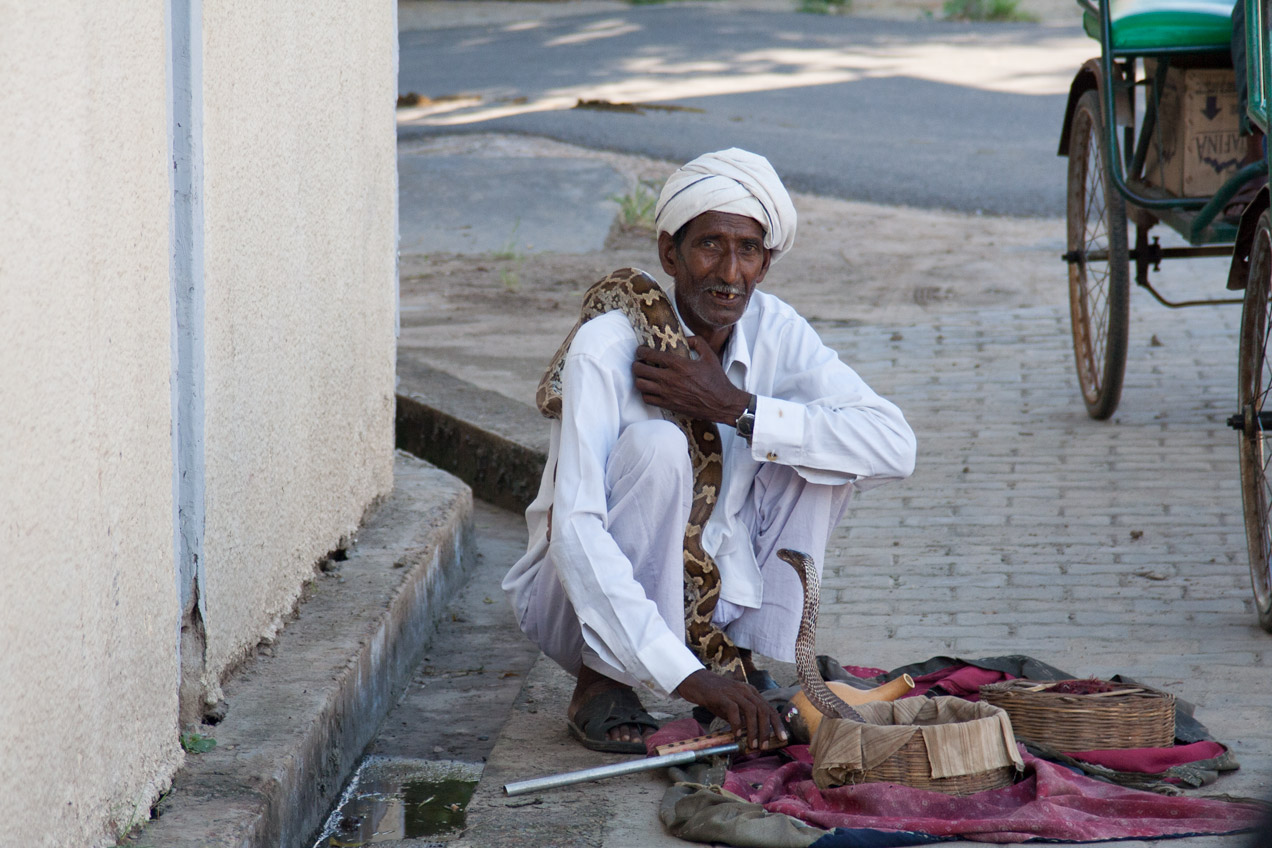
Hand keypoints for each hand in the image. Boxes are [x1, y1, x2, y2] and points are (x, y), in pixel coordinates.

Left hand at [632, 337, 749, 423]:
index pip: (651, 355)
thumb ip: (697, 342)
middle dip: (636, 364)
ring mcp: (667, 393)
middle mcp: (669, 379)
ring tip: (643, 376)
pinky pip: (647, 399)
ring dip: (639, 378)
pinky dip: (645, 393)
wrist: (721, 403)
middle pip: (640, 370)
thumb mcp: (709, 355)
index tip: (641, 350)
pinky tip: (650, 389)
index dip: (641, 351)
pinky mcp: (668, 405)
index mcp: (679, 365)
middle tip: (639, 362)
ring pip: (640, 385)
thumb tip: (685, 337)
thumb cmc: (716, 379)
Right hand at [673, 669, 788, 750]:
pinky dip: (737, 723)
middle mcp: (745, 690)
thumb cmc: (715, 696)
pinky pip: (733, 710)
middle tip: (765, 746)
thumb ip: (743, 716)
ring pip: (752, 710)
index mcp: (751, 692)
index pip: (769, 708)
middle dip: (767, 730)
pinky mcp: (722, 695)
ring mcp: (734, 692)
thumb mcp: (733, 705)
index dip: (777, 724)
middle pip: (763, 709)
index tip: (782, 738)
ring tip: (752, 744)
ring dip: (754, 729)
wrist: (696, 682)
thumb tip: (752, 735)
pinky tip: (735, 734)